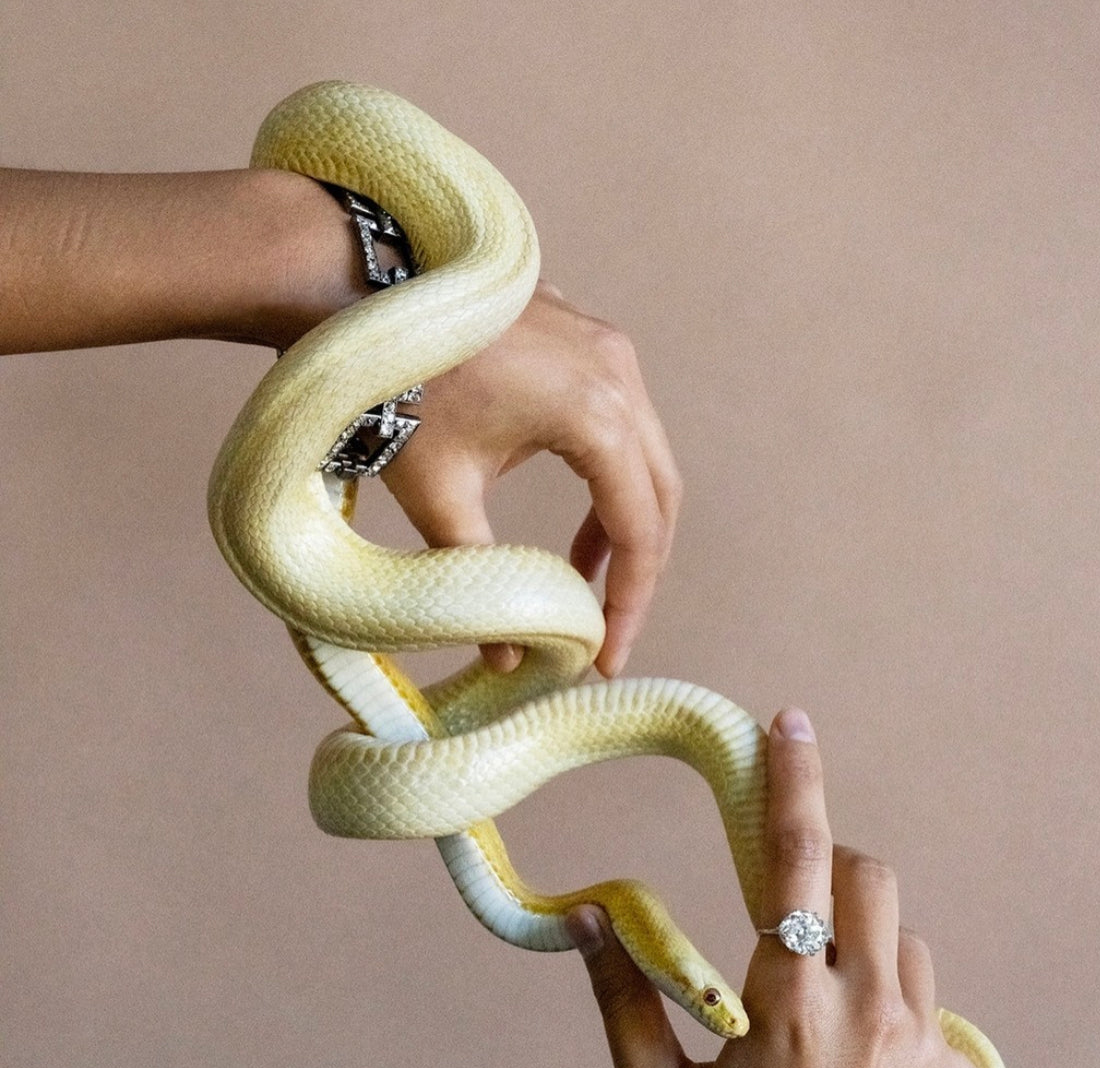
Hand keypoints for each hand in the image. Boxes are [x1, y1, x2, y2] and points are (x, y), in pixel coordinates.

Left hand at [1, 172, 679, 678]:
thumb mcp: (440, 498)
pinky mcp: (583, 338)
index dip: (628, 601)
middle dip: (636, 569)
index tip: (606, 655)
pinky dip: (607, 479)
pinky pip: (621, 422)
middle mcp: (618, 373)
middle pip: (658, 493)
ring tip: (583, 583)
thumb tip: (506, 658)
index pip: (639, 528)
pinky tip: (576, 522)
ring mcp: (604, 347)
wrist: (349, 285)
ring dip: (623, 523)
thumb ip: (480, 580)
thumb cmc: (393, 388)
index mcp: (596, 414)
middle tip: (608, 629)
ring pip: (644, 457)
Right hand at [569, 709, 979, 1067]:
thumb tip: (588, 918)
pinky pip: (929, 1011)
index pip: (796, 856)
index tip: (790, 721)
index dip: (793, 778)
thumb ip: (622, 1002)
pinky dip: (893, 1014)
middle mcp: (866, 1003)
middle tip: (792, 919)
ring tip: (822, 1017)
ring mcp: (924, 1042)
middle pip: (869, 878)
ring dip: (863, 947)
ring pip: (905, 943)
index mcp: (787, 998)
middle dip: (831, 873)